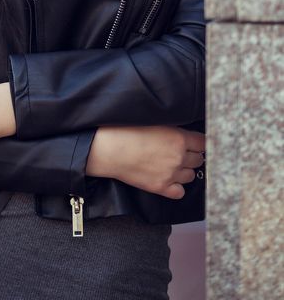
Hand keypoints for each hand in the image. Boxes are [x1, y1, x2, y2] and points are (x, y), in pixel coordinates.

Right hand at [86, 125, 204, 199]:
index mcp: (179, 138)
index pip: (203, 142)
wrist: (111, 149)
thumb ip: (174, 129)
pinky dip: (177, 187)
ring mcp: (171, 174)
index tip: (194, 142)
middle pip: (198, 159)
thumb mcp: (155, 122)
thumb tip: (185, 134)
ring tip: (171, 164)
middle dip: (191, 155)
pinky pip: (180, 192)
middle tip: (180, 151)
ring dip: (184, 170)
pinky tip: (169, 179)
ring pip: (190, 175)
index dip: (198, 142)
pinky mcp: (161, 187)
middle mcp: (179, 157)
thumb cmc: (128, 131)